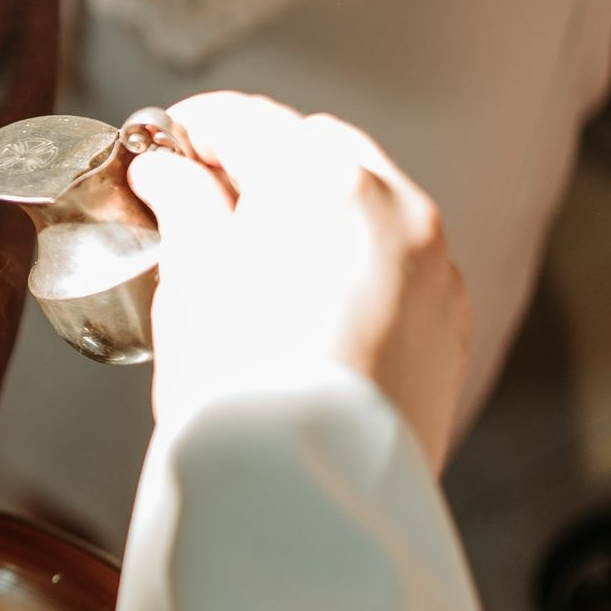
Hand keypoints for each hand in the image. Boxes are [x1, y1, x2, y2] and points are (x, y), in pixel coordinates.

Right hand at [129, 92, 469, 469]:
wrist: (309, 492)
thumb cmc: (243, 384)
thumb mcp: (189, 275)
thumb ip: (183, 204)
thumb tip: (168, 174)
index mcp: (325, 179)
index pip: (247, 119)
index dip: (191, 128)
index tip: (161, 147)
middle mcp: (396, 208)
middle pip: (317, 149)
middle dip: (260, 164)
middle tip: (199, 201)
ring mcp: (433, 266)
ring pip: (364, 205)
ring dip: (310, 213)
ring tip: (251, 262)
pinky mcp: (448, 322)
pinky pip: (394, 264)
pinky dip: (350, 264)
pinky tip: (302, 308)